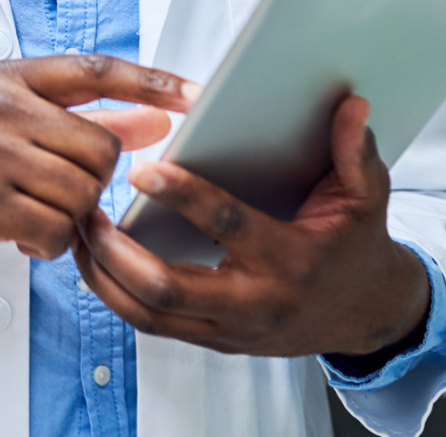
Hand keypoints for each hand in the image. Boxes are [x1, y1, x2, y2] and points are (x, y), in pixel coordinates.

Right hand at [0, 53, 196, 317]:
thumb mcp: (5, 122)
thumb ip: (77, 117)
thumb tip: (153, 120)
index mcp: (10, 79)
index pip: (96, 68)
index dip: (152, 81)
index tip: (195, 95)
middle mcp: (0, 106)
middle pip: (101, 146)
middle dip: (94, 181)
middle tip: (62, 194)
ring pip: (82, 192)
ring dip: (69, 218)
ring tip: (35, 215)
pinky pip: (55, 229)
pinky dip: (48, 244)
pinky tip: (22, 235)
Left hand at [76, 95, 430, 358]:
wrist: (367, 315)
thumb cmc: (356, 248)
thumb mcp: (365, 197)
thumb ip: (353, 150)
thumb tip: (350, 104)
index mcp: (291, 260)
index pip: (229, 227)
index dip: (184, 197)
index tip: (142, 169)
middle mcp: (256, 302)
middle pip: (168, 289)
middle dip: (117, 253)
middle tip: (86, 212)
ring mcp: (230, 329)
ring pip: (149, 316)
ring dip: (104, 277)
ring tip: (78, 233)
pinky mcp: (214, 340)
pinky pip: (152, 325)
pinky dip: (116, 295)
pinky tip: (94, 261)